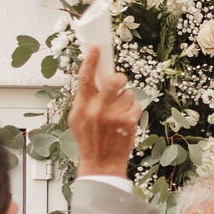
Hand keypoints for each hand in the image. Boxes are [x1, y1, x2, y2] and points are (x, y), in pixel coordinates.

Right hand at [68, 40, 139, 179]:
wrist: (101, 164)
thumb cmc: (90, 140)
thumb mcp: (77, 119)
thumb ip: (85, 100)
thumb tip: (96, 80)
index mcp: (81, 107)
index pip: (85, 79)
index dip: (91, 61)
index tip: (96, 49)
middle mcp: (97, 110)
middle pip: (114, 81)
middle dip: (119, 78)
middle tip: (119, 81)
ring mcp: (114, 117)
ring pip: (127, 93)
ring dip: (125, 100)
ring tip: (118, 114)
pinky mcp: (128, 123)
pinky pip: (135, 105)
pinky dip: (133, 111)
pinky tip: (125, 122)